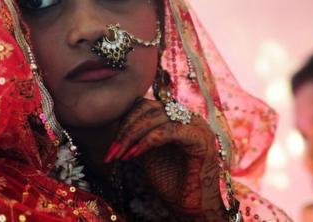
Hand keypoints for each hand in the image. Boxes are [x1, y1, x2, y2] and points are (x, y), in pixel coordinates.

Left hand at [105, 99, 226, 220]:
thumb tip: (116, 127)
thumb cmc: (171, 183)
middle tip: (112, 151)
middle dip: (126, 128)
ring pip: (158, 116)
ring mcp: (197, 125)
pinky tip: (135, 155)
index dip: (126, 121)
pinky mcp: (200, 138)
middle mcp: (189, 117)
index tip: (112, 145)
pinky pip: (169, 130)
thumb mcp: (149, 154)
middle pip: (150, 108)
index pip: (147, 106)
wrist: (191, 206)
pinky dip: (148, 141)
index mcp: (178, 118)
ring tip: (120, 154)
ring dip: (133, 134)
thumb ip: (139, 137)